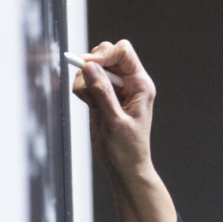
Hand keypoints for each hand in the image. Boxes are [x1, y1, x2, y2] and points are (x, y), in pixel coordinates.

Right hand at [71, 39, 176, 221]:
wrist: (125, 169)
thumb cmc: (127, 150)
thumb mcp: (115, 122)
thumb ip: (102, 93)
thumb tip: (90, 67)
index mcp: (140, 85)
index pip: (123, 52)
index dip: (104, 55)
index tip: (89, 67)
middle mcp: (129, 84)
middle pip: (107, 54)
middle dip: (92, 65)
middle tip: (85, 84)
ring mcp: (115, 90)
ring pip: (93, 67)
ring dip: (84, 79)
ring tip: (89, 101)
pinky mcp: (102, 98)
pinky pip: (87, 82)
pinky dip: (82, 89)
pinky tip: (87, 104)